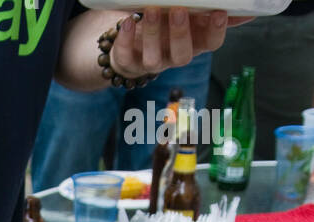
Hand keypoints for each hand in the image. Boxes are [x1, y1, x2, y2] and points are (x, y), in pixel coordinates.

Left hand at [110, 7, 240, 79]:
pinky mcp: (129, 62)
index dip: (216, 32)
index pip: (212, 44)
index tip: (219, 12)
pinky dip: (124, 40)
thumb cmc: (170, 23)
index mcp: (196, 43)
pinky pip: (126, 57)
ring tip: (150, 9)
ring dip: (152, 33)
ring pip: (154, 58)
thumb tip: (251, 7)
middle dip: (181, 33)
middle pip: (183, 55)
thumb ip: (217, 10)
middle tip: (179, 9)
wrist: (134, 40)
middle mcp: (175, 56)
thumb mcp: (196, 16)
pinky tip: (127, 21)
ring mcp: (152, 61)